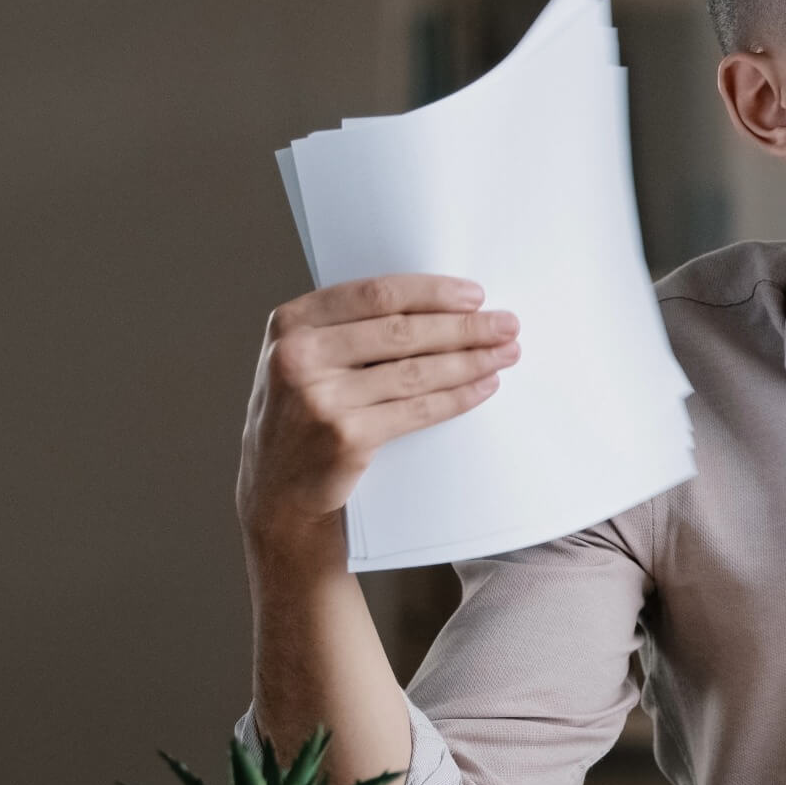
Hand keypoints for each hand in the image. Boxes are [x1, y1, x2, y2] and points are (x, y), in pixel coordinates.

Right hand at [236, 274, 520, 555]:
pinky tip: (484, 387)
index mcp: (291, 322)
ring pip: (417, 371)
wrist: (278, 491)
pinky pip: (418, 410)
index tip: (476, 296)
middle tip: (507, 325)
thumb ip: (350, 327)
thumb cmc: (303, 413)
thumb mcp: (306, 359)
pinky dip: (458, 397)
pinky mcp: (346, 437)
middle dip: (465, 327)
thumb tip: (441, 303)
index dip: (433, 293)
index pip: (377, 294)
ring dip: (471, 361)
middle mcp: (299, 356)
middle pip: (403, 331)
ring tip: (506, 354)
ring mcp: (321, 398)